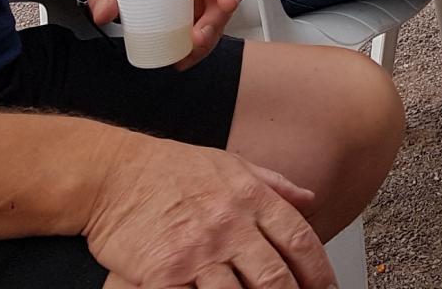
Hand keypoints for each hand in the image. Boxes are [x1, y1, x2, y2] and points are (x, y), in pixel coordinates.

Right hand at [86, 134, 329, 288]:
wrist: (115, 174)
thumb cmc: (173, 169)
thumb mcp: (233, 164)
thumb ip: (274, 185)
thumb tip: (310, 198)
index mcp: (252, 199)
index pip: (299, 240)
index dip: (319, 270)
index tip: (326, 287)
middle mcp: (231, 226)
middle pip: (275, 276)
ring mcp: (198, 252)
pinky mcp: (164, 274)